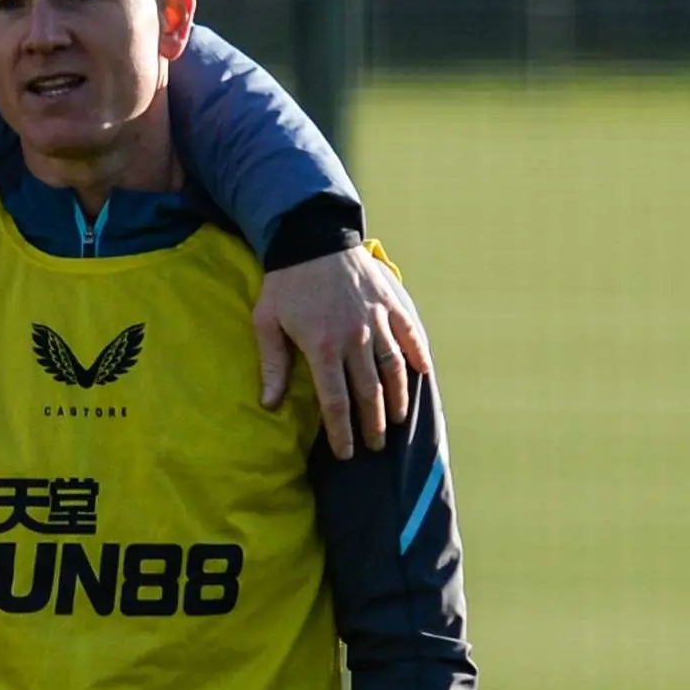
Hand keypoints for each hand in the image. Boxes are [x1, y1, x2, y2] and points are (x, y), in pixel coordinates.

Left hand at [254, 246, 432, 458]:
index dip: (342, 431)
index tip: (346, 452)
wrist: (312, 237)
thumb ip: (272, 365)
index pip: (335, 401)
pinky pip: (411, 335)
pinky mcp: (392, 304)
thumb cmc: (285, 282)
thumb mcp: (266, 322)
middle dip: (373, 424)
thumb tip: (268, 405)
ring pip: (394, 369)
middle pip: (369, 392)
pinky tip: (422, 374)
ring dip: (397, 399)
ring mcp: (377, 321)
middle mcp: (355, 338)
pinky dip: (418, 356)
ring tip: (397, 421)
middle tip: (374, 445)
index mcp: (322, 347)